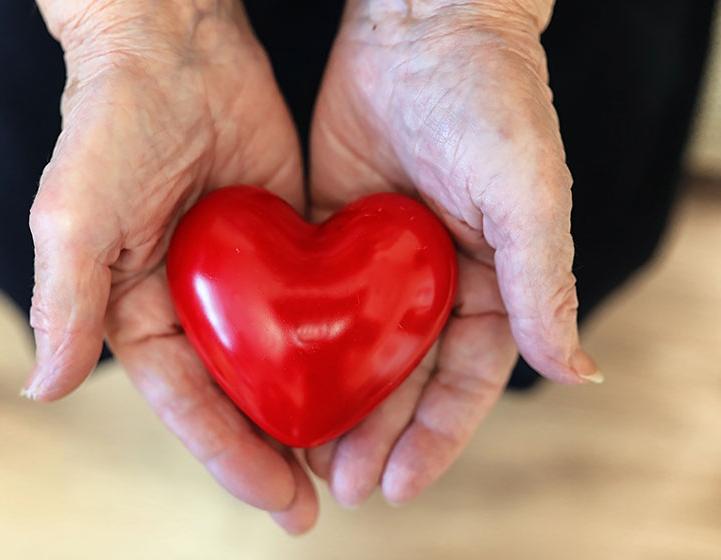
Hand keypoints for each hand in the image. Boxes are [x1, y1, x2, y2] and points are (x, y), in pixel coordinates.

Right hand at [25, 0, 316, 533]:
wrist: (173, 45)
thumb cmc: (113, 123)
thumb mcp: (76, 211)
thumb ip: (66, 297)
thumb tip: (43, 387)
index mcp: (141, 312)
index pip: (187, 401)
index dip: (228, 455)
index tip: (275, 499)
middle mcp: (194, 305)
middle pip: (239, 396)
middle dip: (273, 454)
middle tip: (314, 508)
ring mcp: (245, 278)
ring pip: (282, 362)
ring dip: (312, 412)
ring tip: (354, 462)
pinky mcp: (288, 245)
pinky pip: (317, 306)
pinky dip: (339, 348)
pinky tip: (374, 380)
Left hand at [306, 0, 601, 506]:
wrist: (422, 25)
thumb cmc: (490, 100)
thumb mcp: (528, 195)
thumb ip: (545, 283)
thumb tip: (580, 371)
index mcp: (491, 282)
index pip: (466, 380)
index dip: (436, 437)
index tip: (399, 483)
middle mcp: (435, 282)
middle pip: (405, 376)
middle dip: (378, 434)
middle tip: (341, 483)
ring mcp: (381, 262)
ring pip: (357, 350)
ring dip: (336, 403)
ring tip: (305, 455)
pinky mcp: (332, 234)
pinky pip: (314, 301)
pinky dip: (298, 346)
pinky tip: (275, 381)